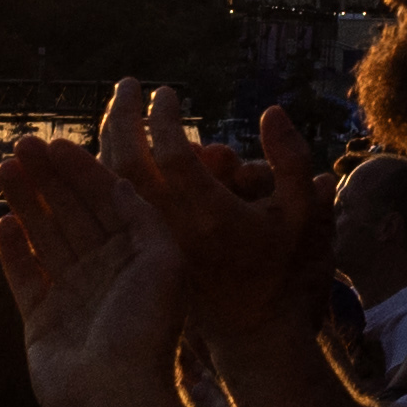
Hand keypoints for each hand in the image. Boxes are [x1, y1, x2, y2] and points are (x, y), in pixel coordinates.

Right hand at [0, 103, 198, 406]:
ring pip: (45, 236)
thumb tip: (119, 183)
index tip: (56, 142)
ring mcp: (72, 294)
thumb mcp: (163, 261)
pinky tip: (2, 223)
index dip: (82, 170)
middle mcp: (106, 271)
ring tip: (6, 168)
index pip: (107, 200)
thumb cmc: (145, 330)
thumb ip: (142, 217)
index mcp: (139, 255)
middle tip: (22, 144)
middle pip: (72, 212)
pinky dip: (14, 250)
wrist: (114, 398)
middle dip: (49, 177)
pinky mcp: (42, 320)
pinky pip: (25, 276)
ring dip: (27, 201)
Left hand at [114, 87, 336, 356]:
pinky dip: (102, 170)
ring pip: (111, 184)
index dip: (164, 118)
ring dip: (104, 141)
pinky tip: (106, 146)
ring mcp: (150, 241)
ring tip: (113, 106)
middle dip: (124, 117)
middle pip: (129, 164)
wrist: (250, 323)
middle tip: (128, 84)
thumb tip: (272, 111)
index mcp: (211, 217)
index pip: (172, 156)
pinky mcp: (139, 250)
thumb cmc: (281, 262)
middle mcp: (173, 229)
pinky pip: (111, 203)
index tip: (166, 92)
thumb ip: (292, 160)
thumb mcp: (303, 211)